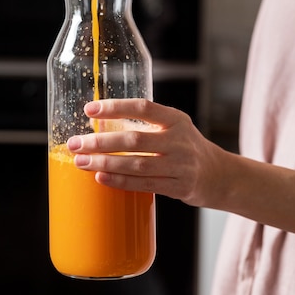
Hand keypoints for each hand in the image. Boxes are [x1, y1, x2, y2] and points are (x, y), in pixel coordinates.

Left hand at [67, 98, 225, 207]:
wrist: (219, 175)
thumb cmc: (186, 146)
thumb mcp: (173, 126)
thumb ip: (145, 124)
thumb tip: (100, 123)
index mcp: (175, 119)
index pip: (143, 107)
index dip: (115, 107)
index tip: (89, 109)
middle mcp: (179, 140)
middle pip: (134, 140)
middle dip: (100, 142)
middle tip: (75, 144)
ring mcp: (180, 165)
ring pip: (136, 165)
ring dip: (105, 164)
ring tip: (81, 162)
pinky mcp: (178, 187)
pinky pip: (144, 185)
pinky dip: (120, 181)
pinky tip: (100, 178)